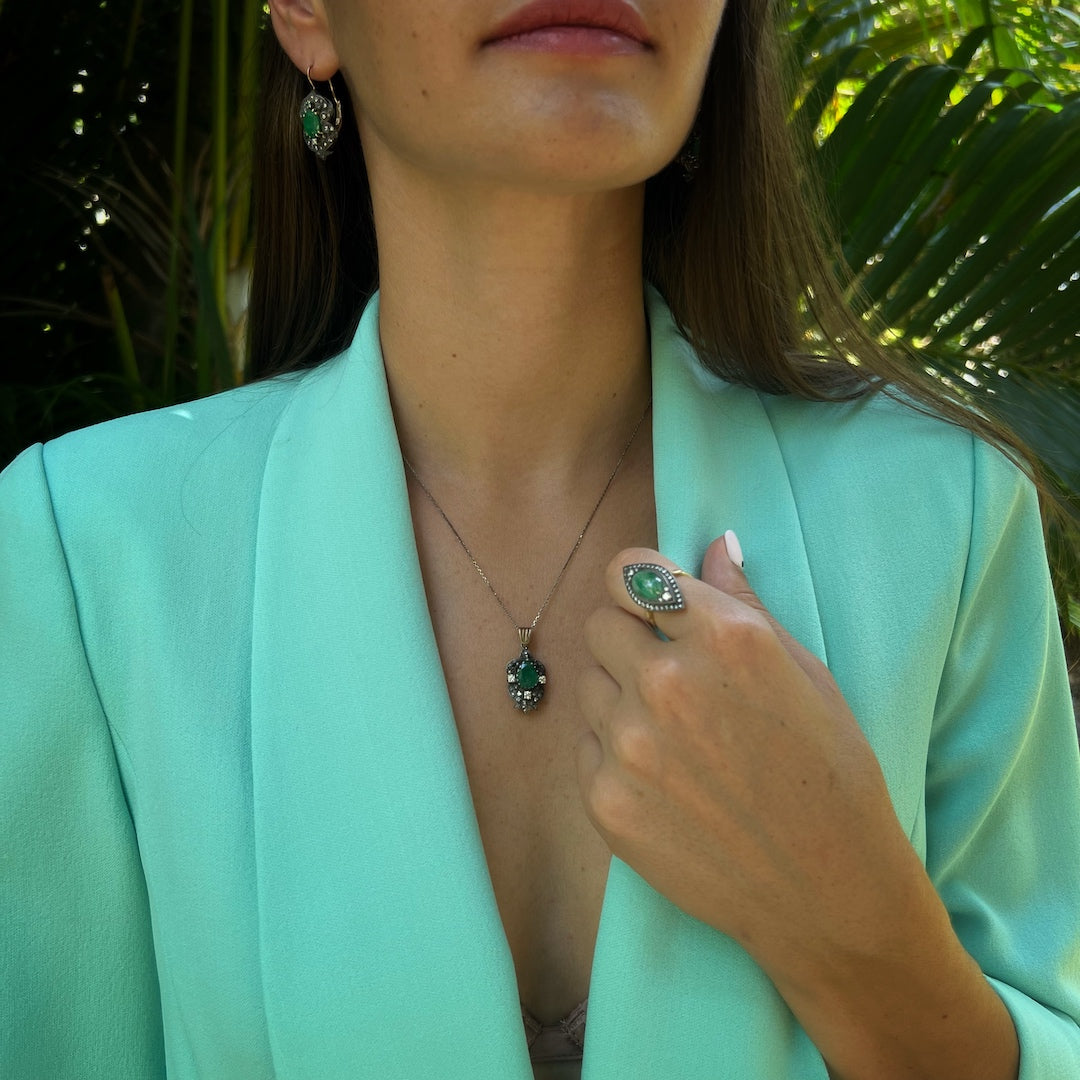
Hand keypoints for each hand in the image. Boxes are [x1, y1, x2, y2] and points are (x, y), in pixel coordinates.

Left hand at [575, 533, 919, 979]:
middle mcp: (665, 680)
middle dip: (629, 639)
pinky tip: (663, 778)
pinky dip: (613, 752)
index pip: (627, 572)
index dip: (637, 584)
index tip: (650, 603)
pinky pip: (586, 744)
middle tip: (668, 674)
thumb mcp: (805, 672)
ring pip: (590, 684)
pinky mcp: (603, 798)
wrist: (826, 890)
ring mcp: (627, 742)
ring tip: (673, 734)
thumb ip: (744, 602)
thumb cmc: (830, 773)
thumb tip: (713, 544)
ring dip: (620, 696)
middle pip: (599, 624)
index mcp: (722, 636)